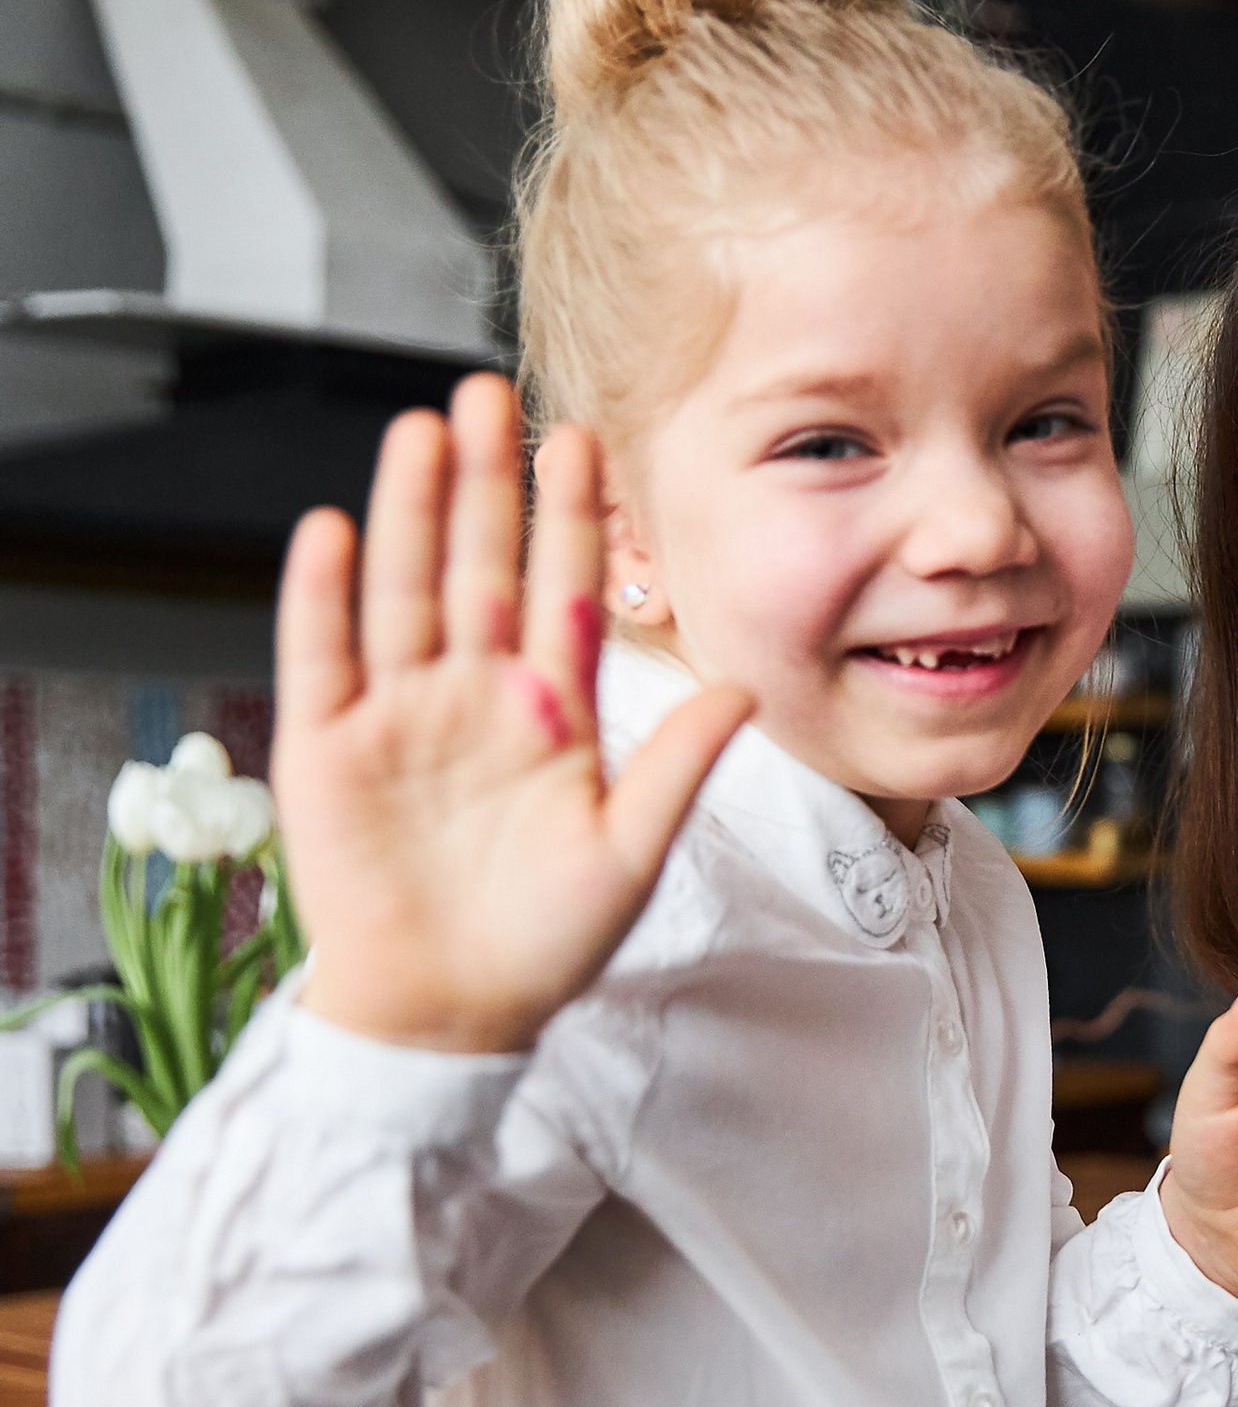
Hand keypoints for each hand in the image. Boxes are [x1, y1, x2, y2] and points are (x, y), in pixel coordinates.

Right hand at [276, 374, 751, 1055]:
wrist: (451, 1016)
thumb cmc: (546, 945)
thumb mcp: (630, 852)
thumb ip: (676, 764)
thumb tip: (746, 686)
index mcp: (550, 712)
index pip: (561, 591)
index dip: (570, 518)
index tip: (583, 438)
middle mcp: (474, 697)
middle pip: (478, 567)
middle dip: (485, 481)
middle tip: (490, 390)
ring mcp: (398, 716)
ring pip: (403, 589)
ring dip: (408, 510)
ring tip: (421, 429)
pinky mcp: (327, 749)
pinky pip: (323, 655)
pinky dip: (323, 594)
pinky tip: (332, 525)